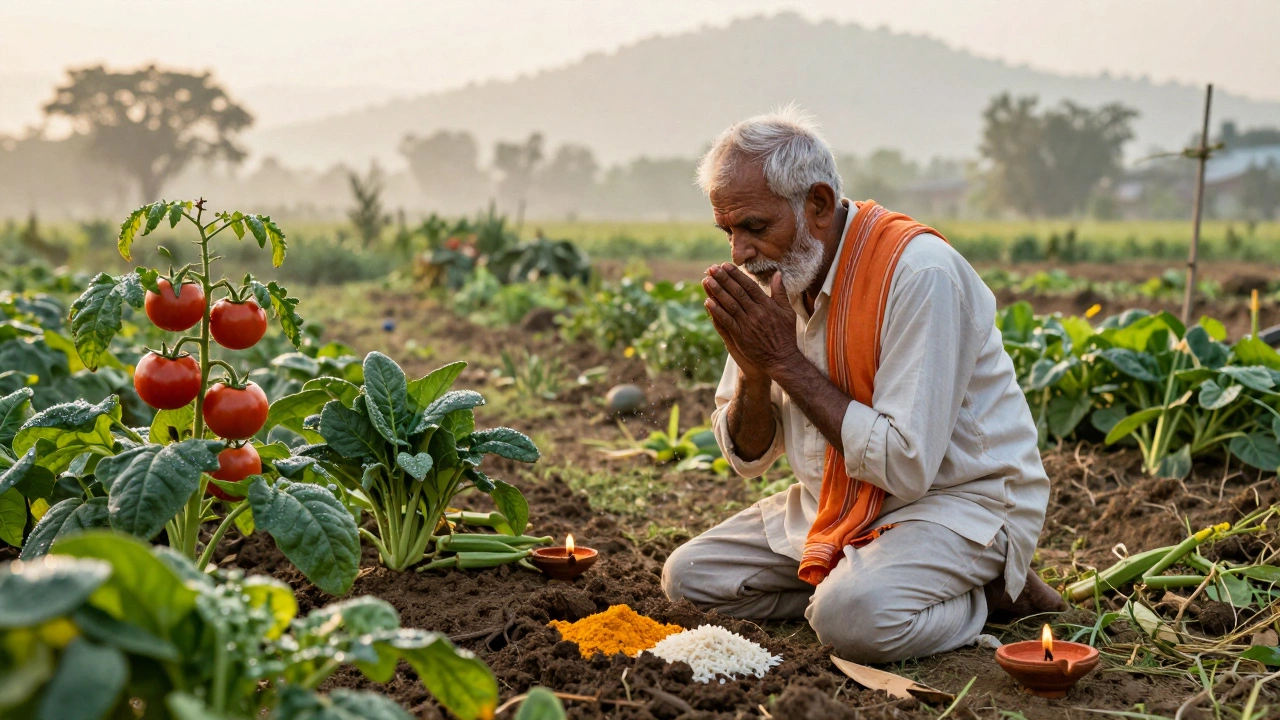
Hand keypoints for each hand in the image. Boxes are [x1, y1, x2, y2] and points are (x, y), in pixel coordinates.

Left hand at [701, 263, 799, 378]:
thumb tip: (777, 273)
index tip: (725, 265)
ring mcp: (748, 324)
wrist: (782, 358)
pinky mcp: (741, 336)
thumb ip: (780, 292)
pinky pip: (727, 321)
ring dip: (717, 292)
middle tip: (712, 269)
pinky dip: (717, 312)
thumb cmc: (785, 335)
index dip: (736, 275)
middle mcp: (757, 313)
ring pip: (730, 305)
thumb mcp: (787, 311)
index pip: (749, 286)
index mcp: (767, 305)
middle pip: (737, 292)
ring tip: (707, 281)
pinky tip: (708, 302)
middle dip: (723, 279)